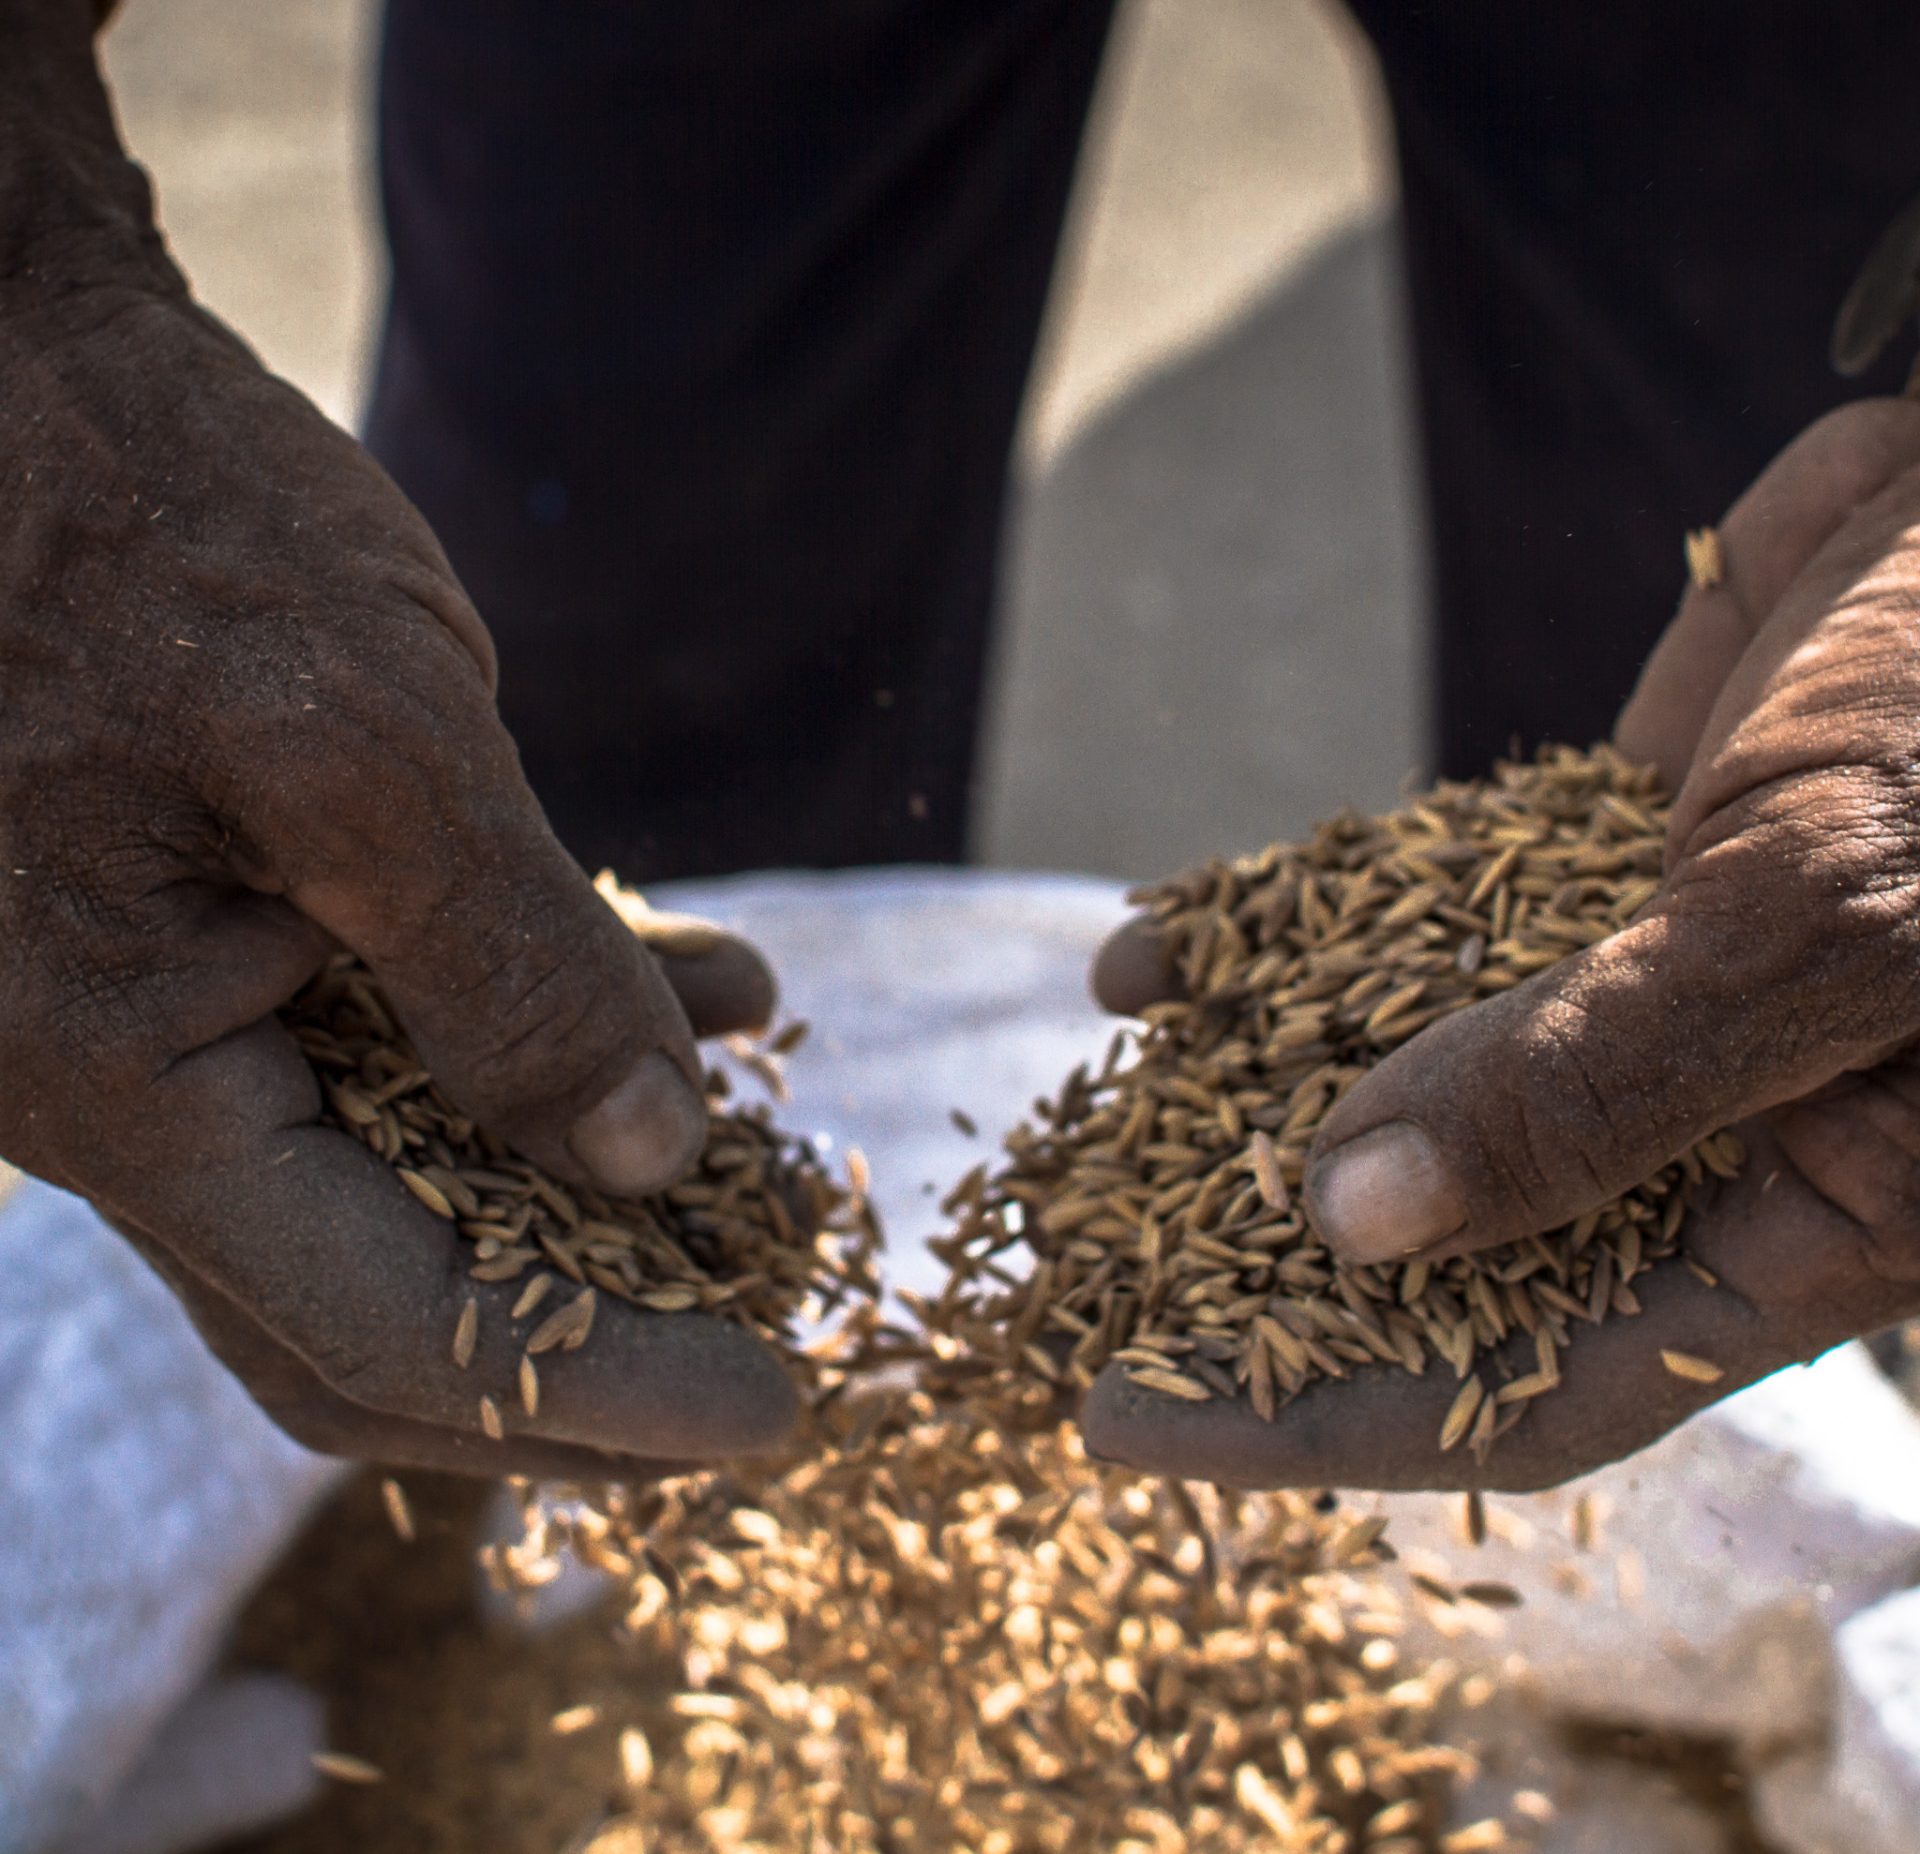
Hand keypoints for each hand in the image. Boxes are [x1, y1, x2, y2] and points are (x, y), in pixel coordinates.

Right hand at [0, 234, 791, 1479]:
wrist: (17, 358)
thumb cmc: (151, 514)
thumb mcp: (364, 738)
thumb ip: (511, 971)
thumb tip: (649, 1157)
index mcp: (124, 1084)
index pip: (397, 1328)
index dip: (601, 1388)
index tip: (775, 1412)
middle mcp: (125, 1095)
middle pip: (383, 1310)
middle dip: (588, 1346)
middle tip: (766, 1352)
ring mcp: (164, 1022)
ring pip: (405, 1184)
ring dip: (590, 1190)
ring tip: (768, 1164)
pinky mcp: (217, 941)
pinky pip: (396, 1051)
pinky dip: (552, 1045)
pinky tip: (708, 991)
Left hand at [1085, 396, 1919, 1488]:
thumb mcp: (1817, 918)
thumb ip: (1596, 1082)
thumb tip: (1356, 1224)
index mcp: (1819, 1210)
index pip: (1540, 1382)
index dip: (1326, 1416)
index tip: (1127, 1418)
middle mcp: (1719, 1118)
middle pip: (1458, 1251)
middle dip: (1259, 1266)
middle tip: (1073, 1272)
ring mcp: (1645, 985)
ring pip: (1413, 1085)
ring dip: (1244, 1102)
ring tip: (1083, 1115)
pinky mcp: (1590, 864)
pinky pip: (1405, 928)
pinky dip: (1280, 944)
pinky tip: (1149, 956)